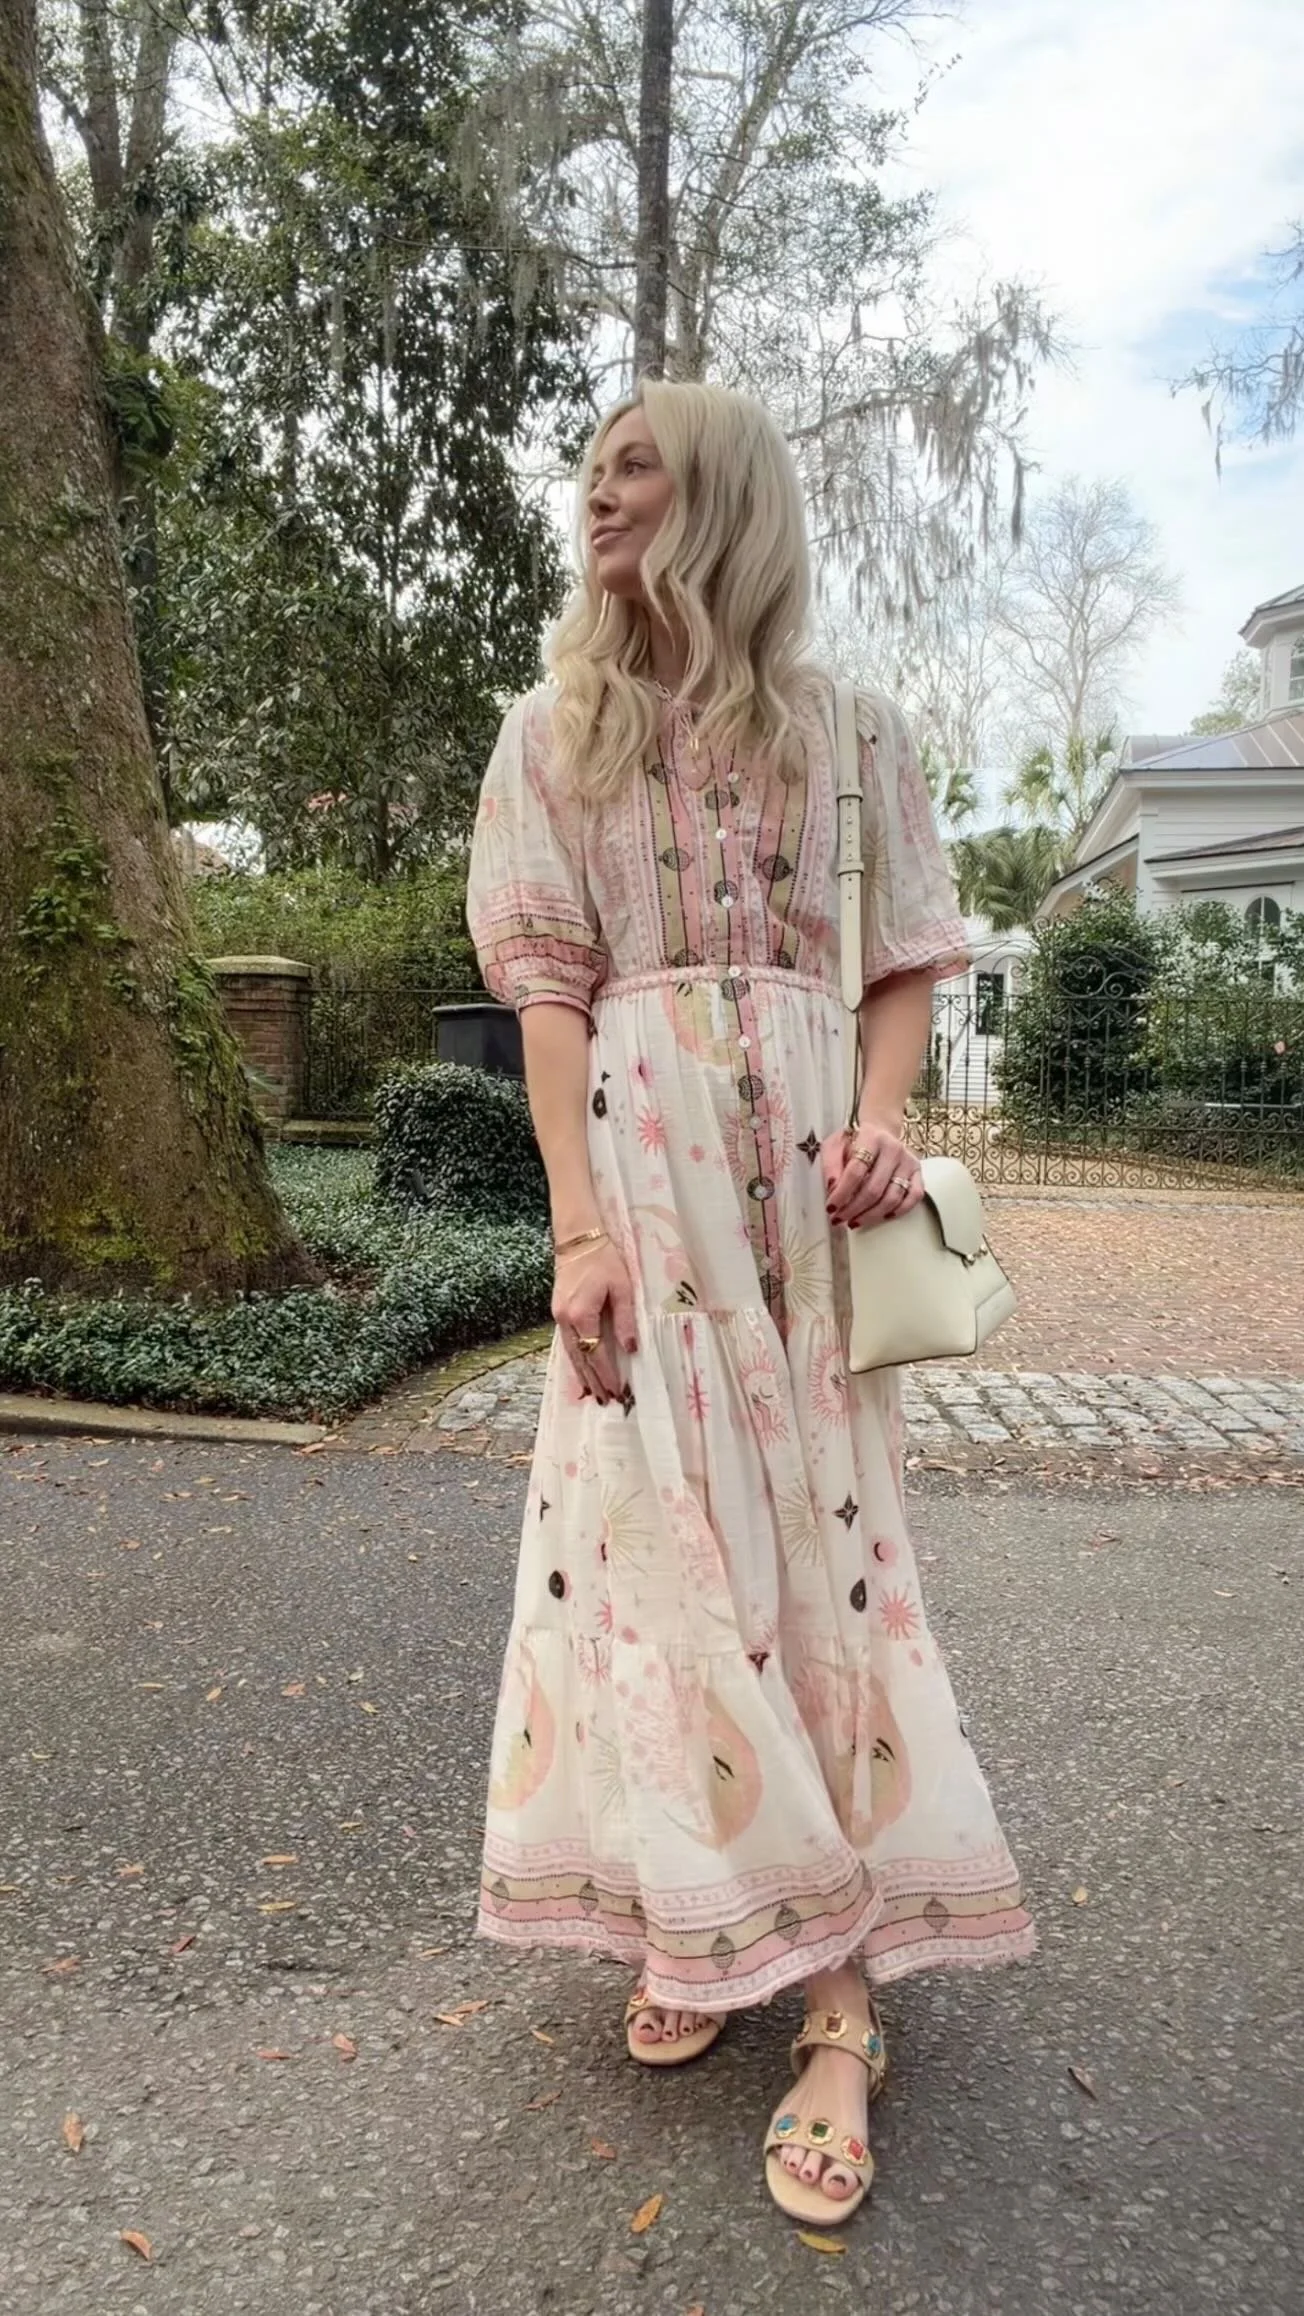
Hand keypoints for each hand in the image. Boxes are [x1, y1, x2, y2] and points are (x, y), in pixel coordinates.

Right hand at [552, 1239, 637, 1404]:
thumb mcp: (622, 1288)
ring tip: (593, 1394)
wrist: (578, 1240)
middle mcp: (566, 1320)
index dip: (607, 1374)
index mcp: (582, 1315)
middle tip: (606, 1401)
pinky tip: (581, 1371)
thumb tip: (630, 1349)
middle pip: (581, 1359)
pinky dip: (575, 1360)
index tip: (618, 1390)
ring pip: (571, 1354)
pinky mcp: (558, 1313)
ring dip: (582, 1375)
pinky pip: (567, 1343)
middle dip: (594, 1381)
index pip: (596, 1354)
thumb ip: (625, 1320)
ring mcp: (559, 1317)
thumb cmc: (604, 1260)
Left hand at [822, 1114, 923, 1232]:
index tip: (831, 1208)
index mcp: (871, 1139)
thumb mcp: (834, 1146)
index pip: (856, 1171)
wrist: (878, 1130)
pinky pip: (914, 1197)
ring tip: (855, 1221)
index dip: (842, 1193)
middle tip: (839, 1218)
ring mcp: (908, 1162)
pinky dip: (899, 1211)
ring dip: (871, 1215)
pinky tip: (882, 1216)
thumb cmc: (853, 1141)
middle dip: (854, 1209)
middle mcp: (893, 1149)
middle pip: (874, 1188)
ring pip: (892, 1197)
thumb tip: (833, 1189)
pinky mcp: (917, 1172)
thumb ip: (831, 1166)